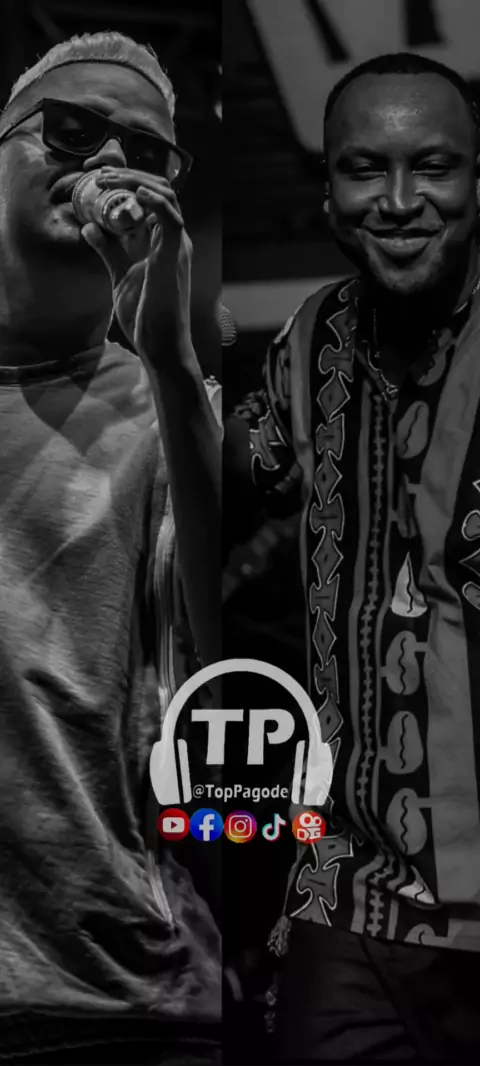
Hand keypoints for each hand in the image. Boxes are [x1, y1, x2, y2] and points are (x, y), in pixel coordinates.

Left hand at [81, 168, 192, 366]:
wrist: (160, 343)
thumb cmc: (146, 314)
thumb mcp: (120, 274)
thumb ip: (108, 250)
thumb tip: (89, 228)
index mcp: (165, 240)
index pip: (153, 196)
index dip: (128, 180)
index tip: (99, 178)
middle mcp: (175, 238)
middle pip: (159, 189)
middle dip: (129, 175)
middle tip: (99, 174)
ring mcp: (178, 246)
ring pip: (166, 196)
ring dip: (135, 182)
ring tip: (108, 181)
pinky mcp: (175, 256)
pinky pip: (172, 219)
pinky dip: (154, 200)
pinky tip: (135, 192)